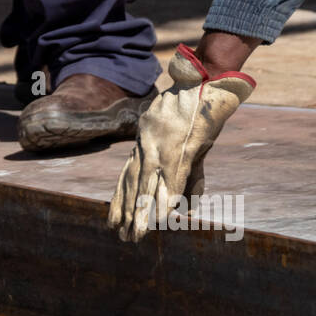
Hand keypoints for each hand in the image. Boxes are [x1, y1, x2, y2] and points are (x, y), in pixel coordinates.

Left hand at [108, 44, 254, 241]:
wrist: (203, 79)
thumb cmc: (193, 103)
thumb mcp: (173, 127)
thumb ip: (177, 157)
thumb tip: (180, 182)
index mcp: (144, 141)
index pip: (127, 176)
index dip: (120, 200)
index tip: (112, 220)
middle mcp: (147, 146)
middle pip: (133, 186)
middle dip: (127, 213)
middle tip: (122, 236)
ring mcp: (163, 148)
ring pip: (148, 187)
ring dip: (143, 214)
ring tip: (136, 235)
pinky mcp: (182, 149)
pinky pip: (174, 181)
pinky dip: (169, 200)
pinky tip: (164, 218)